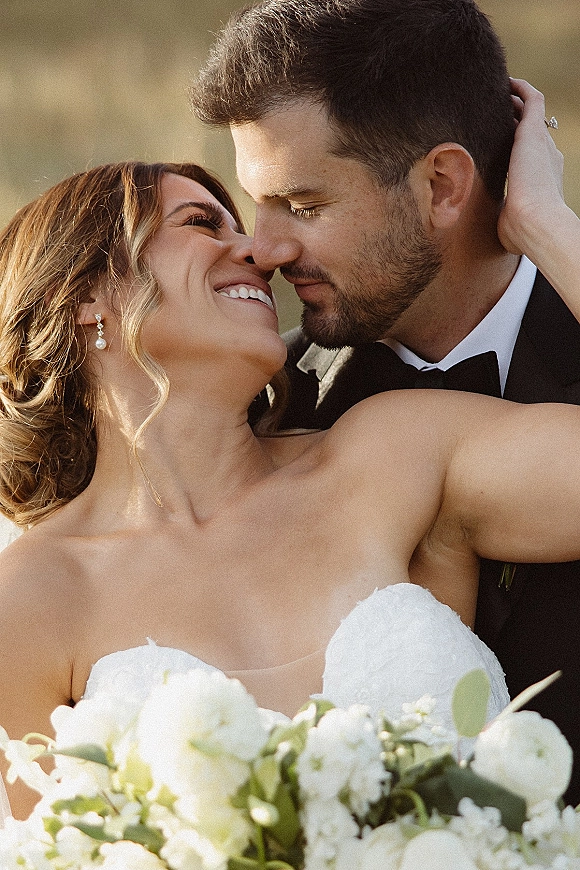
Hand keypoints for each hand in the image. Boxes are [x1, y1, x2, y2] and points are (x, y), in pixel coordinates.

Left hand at [497, 78, 564, 254]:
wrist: (536, 223)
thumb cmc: (521, 233)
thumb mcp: (509, 224)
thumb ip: (500, 221)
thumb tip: (486, 231)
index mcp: (542, 178)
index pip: (528, 155)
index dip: (513, 147)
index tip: (496, 142)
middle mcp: (546, 156)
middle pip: (529, 130)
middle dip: (513, 120)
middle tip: (494, 112)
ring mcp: (541, 143)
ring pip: (530, 112)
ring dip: (514, 101)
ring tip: (497, 91)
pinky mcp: (533, 132)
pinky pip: (532, 99)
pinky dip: (521, 88)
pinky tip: (506, 80)